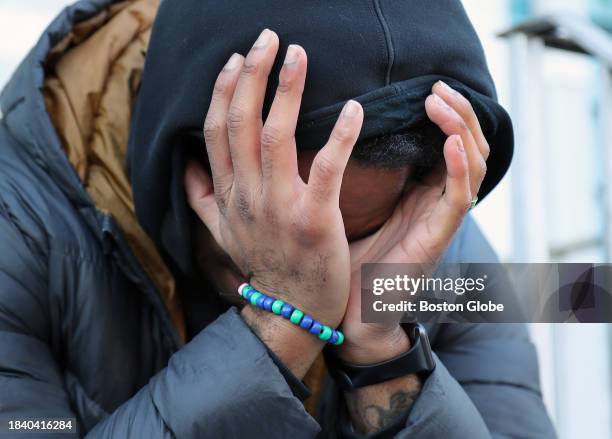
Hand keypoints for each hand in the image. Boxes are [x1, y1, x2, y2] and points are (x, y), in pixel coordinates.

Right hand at [184, 30, 363, 374]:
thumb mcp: (221, 232)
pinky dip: (339, 135)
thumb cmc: (263, 264)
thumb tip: (185, 163)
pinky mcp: (316, 220)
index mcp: (228, 194)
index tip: (237, 57)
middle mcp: (248, 196)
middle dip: (252, 75)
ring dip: (286, 91)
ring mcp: (280, 208)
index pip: (216, 131)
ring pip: (276, 137)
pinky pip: (327, 169)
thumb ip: (201, 196)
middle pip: (242, 123)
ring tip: (297, 54)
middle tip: (268, 37)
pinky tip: (353, 107)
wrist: (292, 311)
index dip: (224, 90)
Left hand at [337, 81, 489, 363]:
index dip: (447, 113)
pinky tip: (451, 144)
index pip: (450, 143)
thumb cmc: (349, 258)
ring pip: (474, 167)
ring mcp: (440, 221)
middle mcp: (436, 203)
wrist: (350, 312)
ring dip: (462, 131)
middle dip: (459, 113)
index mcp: (420, 193)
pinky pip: (459, 200)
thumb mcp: (351, 203)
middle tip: (437, 88)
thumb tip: (337, 131)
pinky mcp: (436, 240)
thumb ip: (358, 171)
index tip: (427, 88)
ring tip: (441, 104)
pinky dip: (461, 170)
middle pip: (468, 147)